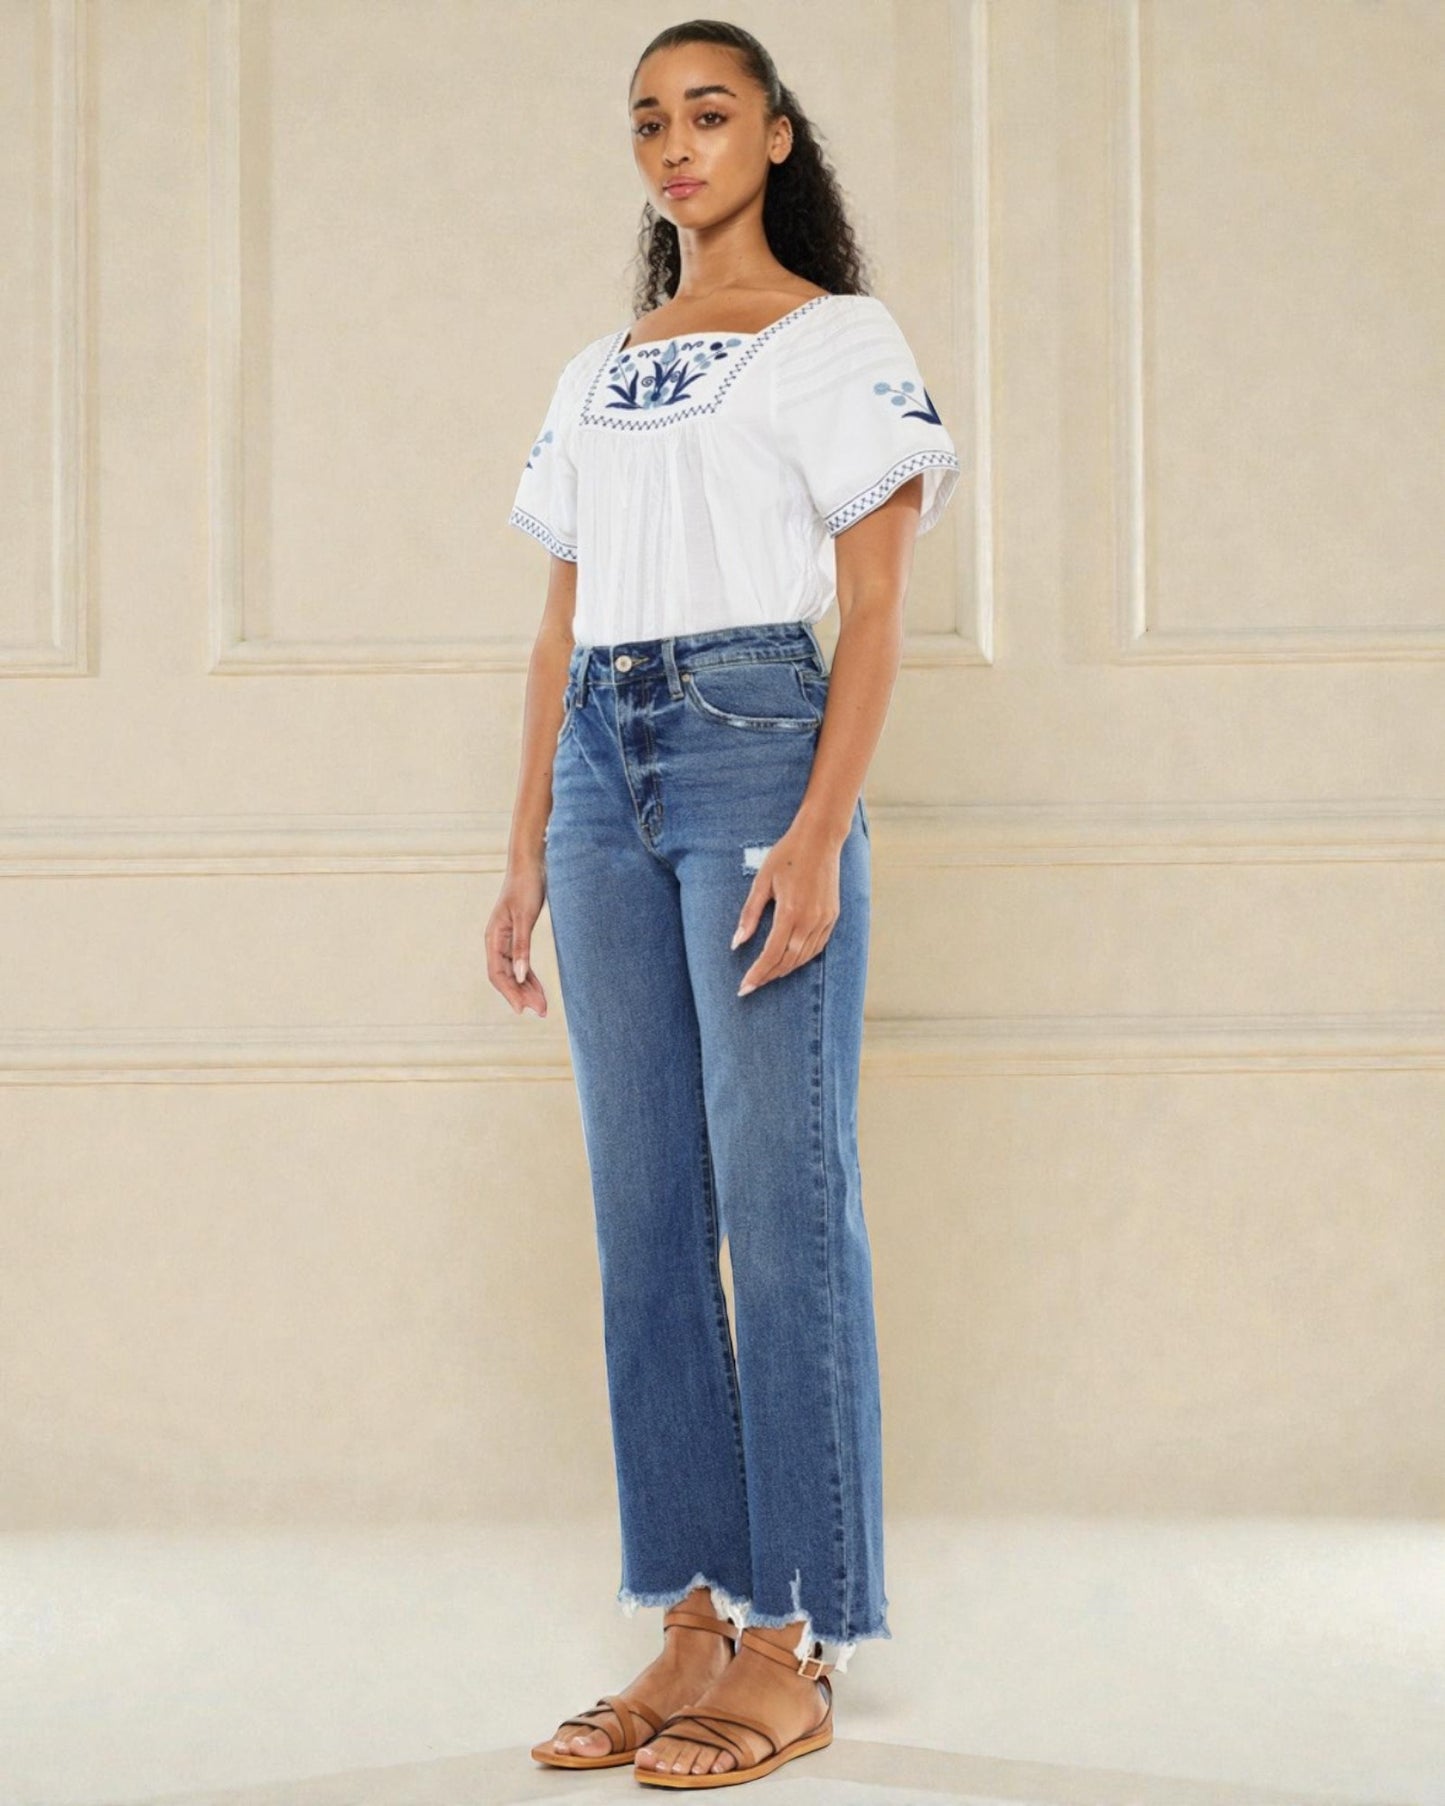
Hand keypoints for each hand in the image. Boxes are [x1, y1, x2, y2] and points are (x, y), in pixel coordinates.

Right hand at [487, 861, 548, 1015]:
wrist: (530, 865)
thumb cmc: (525, 886)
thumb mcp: (525, 916)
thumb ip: (522, 946)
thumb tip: (521, 975)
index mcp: (493, 937)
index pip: (498, 973)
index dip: (510, 993)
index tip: (523, 1010)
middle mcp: (496, 942)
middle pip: (506, 977)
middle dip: (522, 996)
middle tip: (542, 1012)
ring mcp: (506, 941)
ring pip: (514, 973)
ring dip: (527, 990)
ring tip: (543, 1007)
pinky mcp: (517, 938)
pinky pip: (521, 964)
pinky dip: (530, 978)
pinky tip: (538, 989)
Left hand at [731, 818, 842, 994]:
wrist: (820, 839)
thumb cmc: (787, 856)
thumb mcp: (762, 881)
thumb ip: (749, 914)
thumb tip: (736, 943)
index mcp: (790, 912)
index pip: (771, 954)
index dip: (757, 974)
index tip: (743, 987)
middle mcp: (810, 920)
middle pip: (788, 961)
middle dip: (768, 977)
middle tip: (750, 987)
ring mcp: (825, 920)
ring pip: (803, 957)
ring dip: (784, 970)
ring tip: (766, 976)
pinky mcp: (833, 917)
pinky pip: (817, 947)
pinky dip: (802, 959)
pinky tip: (790, 962)